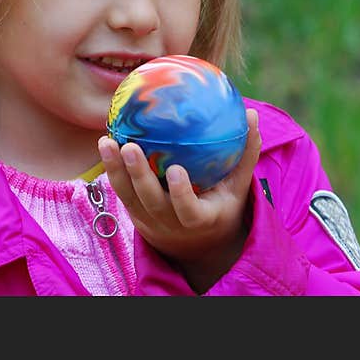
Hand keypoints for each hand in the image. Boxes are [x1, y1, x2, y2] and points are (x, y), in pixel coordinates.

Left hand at [98, 108, 261, 292]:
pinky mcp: (133, 212)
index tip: (176, 170)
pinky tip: (106, 143)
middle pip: (151, 203)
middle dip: (139, 176)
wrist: (195, 244)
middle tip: (130, 147)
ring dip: (116, 170)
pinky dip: (112, 169)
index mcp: (200, 219)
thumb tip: (253, 115)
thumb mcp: (238, 187)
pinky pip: (120, 190)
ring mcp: (148, 219)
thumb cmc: (220, 206)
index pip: (189, 211)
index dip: (181, 195)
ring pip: (129, 197)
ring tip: (107, 142)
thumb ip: (246, 154)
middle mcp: (170, 223)